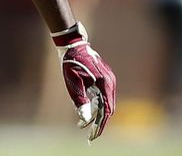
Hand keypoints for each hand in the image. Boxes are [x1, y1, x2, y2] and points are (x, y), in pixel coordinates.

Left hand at [52, 21, 115, 141]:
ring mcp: (109, 79)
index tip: (92, 136)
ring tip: (84, 124)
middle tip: (89, 134)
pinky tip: (89, 111)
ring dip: (97, 114)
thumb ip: (79, 100)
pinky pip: (104, 96)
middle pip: (108, 109)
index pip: (105, 110)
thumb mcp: (72, 82)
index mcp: (104, 83)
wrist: (73, 45)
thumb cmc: (70, 62)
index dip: (99, 125)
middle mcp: (110, 82)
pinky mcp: (106, 78)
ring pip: (106, 103)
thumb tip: (85, 119)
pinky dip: (98, 105)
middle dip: (99, 122)